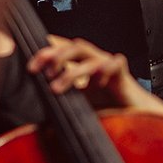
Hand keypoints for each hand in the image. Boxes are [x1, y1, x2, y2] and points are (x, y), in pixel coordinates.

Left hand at [27, 34, 141, 108]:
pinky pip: (115, 64)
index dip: (45, 55)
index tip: (31, 69)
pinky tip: (97, 83)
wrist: (132, 115)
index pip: (60, 50)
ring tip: (58, 87)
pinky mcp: (123, 75)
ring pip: (90, 57)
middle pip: (74, 47)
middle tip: (45, 74)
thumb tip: (35, 108)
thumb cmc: (104, 107)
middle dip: (57, 57)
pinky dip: (105, 70)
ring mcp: (108, 65)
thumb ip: (58, 100)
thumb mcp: (74, 103)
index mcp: (80, 64)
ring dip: (72, 72)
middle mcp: (93, 61)